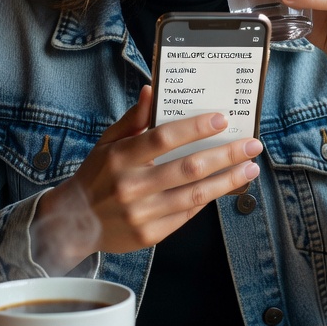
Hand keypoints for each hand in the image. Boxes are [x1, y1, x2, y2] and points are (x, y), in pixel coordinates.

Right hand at [31, 85, 262, 271]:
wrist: (73, 223)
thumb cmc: (96, 176)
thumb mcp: (108, 143)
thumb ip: (133, 119)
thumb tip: (152, 90)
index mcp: (121, 158)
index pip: (164, 138)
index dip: (195, 128)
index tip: (222, 119)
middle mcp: (132, 186)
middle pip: (188, 168)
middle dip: (226, 155)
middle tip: (252, 145)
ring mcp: (141, 213)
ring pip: (195, 195)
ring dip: (227, 180)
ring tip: (250, 168)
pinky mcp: (149, 235)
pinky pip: (187, 215)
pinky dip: (207, 199)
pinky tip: (225, 187)